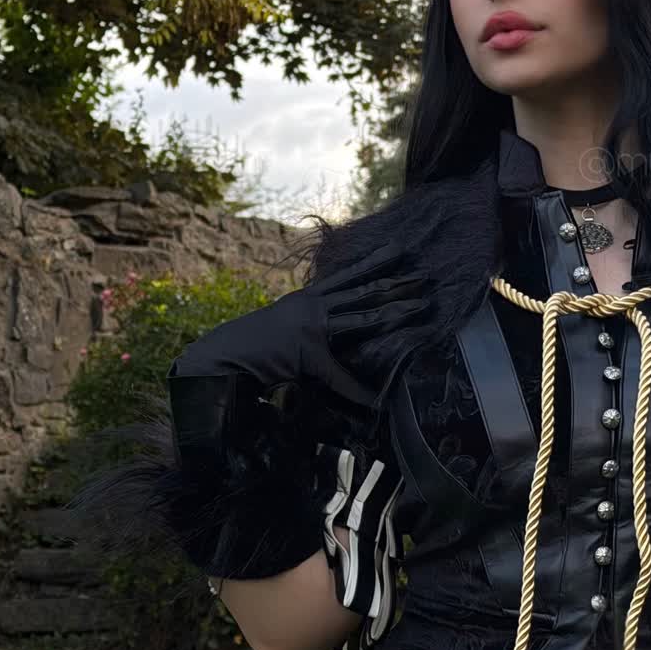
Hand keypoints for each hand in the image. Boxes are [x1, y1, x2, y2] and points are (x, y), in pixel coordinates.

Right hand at [169, 240, 431, 412]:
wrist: (224, 353)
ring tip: (422, 306)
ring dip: (394, 312)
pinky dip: (356, 389)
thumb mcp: (290, 326)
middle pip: (364, 287)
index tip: (396, 249)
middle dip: (395, 279)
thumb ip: (316, 324)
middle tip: (426, 271)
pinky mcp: (306, 349)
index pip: (349, 274)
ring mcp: (311, 322)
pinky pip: (338, 373)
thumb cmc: (256, 344)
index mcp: (310, 296)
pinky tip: (376, 400)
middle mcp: (313, 303)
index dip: (373, 262)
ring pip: (362, 315)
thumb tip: (334, 327)